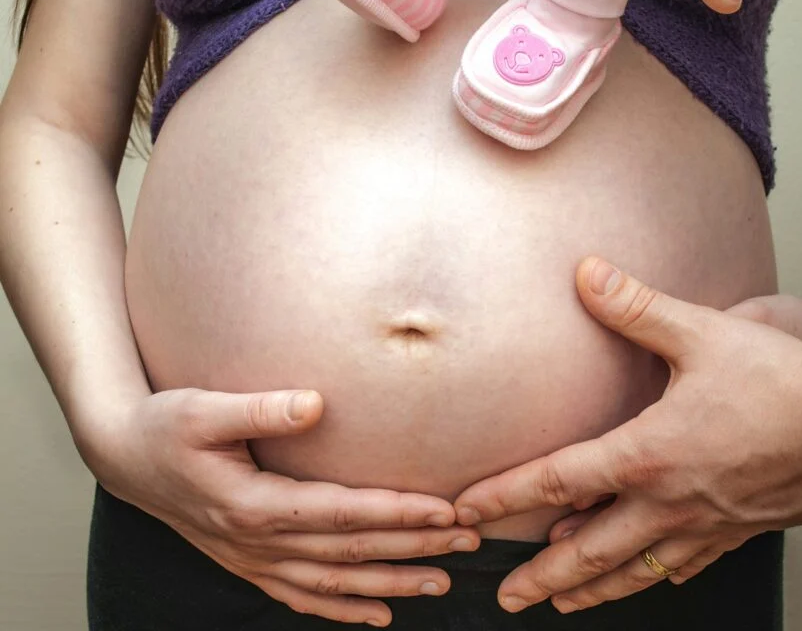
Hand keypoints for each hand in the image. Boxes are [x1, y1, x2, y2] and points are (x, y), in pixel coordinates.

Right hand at [83, 388, 479, 625]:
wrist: (124, 458)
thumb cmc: (165, 427)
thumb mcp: (203, 410)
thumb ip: (260, 409)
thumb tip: (316, 402)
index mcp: (252, 505)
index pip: (341, 513)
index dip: (396, 511)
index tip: (444, 508)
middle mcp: (257, 543)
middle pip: (350, 552)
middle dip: (412, 546)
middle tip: (467, 540)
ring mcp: (252, 560)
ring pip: (334, 582)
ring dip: (390, 582)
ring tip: (442, 580)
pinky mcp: (248, 563)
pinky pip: (302, 597)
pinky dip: (343, 610)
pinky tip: (379, 615)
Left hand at [454, 257, 801, 614]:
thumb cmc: (784, 385)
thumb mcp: (702, 334)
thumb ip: (636, 307)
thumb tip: (587, 274)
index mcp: (649, 455)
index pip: (558, 481)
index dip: (506, 497)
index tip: (468, 514)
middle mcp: (669, 501)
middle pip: (588, 548)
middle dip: (540, 574)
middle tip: (506, 595)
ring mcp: (704, 525)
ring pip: (633, 570)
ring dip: (589, 588)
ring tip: (559, 602)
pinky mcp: (736, 531)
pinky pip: (682, 565)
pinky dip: (651, 578)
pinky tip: (645, 579)